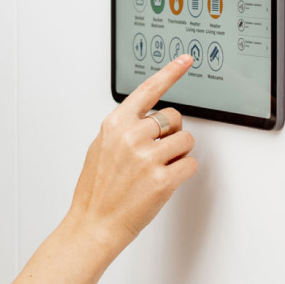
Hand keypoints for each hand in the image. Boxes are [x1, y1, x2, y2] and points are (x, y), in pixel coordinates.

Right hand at [67, 54, 199, 253]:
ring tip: (158, 168)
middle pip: (174, 118)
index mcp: (115, 124)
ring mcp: (147, 158)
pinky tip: (165, 180)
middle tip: (157, 151)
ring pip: (186, 141)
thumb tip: (147, 120)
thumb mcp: (100, 148)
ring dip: (179, 153)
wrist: (94, 223)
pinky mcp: (163, 180)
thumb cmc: (96, 189)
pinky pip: (191, 164)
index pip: (148, 90)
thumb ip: (123, 129)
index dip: (170, 73)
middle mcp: (131, 136)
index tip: (185, 60)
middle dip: (172, 132)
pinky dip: (183, 172)